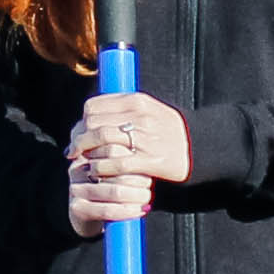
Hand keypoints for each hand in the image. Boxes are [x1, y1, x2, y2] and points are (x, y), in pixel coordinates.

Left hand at [66, 91, 188, 234]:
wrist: (199, 146)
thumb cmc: (168, 130)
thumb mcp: (147, 109)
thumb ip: (122, 108)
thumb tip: (90, 114)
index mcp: (137, 101)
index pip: (94, 106)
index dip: (81, 121)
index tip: (77, 132)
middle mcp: (140, 117)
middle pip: (94, 125)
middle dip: (79, 140)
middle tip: (74, 151)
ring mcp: (146, 139)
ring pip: (103, 144)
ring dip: (89, 155)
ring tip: (86, 162)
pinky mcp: (151, 160)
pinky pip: (116, 164)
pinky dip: (102, 169)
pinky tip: (98, 172)